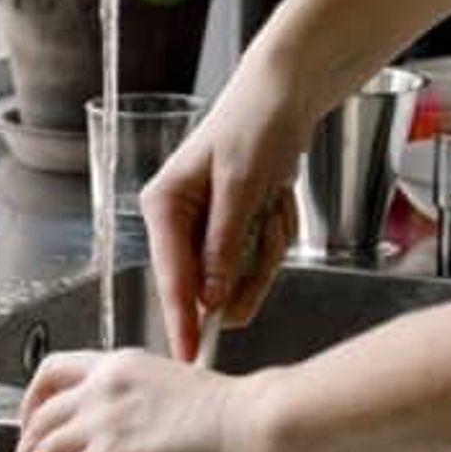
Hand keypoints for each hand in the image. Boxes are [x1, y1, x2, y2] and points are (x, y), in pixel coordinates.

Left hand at [8, 350, 281, 451]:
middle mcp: (105, 387)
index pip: (52, 374)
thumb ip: (175, 450)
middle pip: (35, 422)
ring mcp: (106, 421)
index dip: (29, 411)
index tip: (33, 439)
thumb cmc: (247, 423)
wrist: (265, 427)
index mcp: (123, 367)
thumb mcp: (194, 414)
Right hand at [140, 77, 311, 360]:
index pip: (171, 276)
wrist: (286, 96)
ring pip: (239, 274)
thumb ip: (223, 244)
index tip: (188, 356)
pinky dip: (275, 234)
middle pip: (210, 283)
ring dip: (267, 245)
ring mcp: (207, 227)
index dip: (182, 319)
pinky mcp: (233, 229)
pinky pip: (257, 258)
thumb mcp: (240, 185)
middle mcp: (178, 221)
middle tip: (268, 222)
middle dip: (249, 264)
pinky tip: (277, 198)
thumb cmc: (255, 126)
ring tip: (273, 198)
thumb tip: (209, 298)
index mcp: (164, 206)